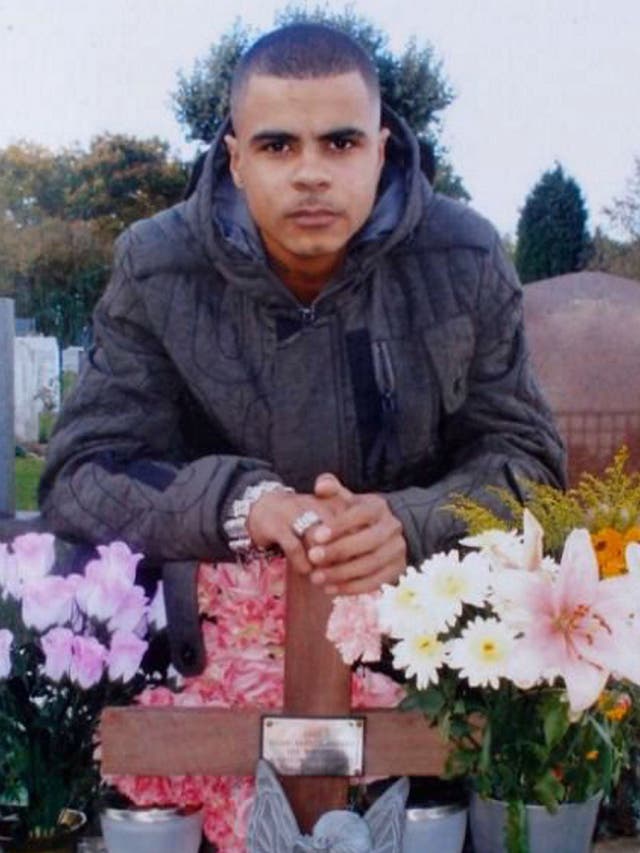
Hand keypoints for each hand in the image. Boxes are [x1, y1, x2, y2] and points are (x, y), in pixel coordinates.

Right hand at [247, 488, 348, 576]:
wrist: (263, 507)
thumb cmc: (302, 520)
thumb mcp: (325, 520)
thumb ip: (344, 536)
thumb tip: (362, 562)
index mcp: (331, 501)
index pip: (353, 524)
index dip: (357, 547)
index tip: (357, 564)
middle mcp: (314, 503)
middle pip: (337, 533)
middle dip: (342, 556)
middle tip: (344, 573)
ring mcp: (294, 512)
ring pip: (317, 540)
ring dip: (323, 562)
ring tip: (324, 575)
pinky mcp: (276, 525)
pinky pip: (294, 546)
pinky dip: (302, 562)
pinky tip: (306, 570)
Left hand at [307, 473, 406, 594]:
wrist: (387, 532)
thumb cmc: (357, 515)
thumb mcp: (347, 500)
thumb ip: (332, 490)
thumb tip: (321, 485)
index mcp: (378, 508)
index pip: (360, 515)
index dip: (338, 526)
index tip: (315, 536)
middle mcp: (392, 529)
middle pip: (367, 542)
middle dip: (338, 551)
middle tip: (313, 558)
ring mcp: (397, 551)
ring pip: (370, 565)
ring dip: (341, 574)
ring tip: (316, 578)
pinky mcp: (395, 571)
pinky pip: (374, 582)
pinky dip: (351, 588)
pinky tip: (329, 589)